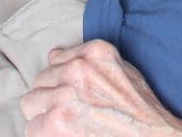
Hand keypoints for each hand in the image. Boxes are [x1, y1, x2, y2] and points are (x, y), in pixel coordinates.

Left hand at [21, 40, 181, 135]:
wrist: (150, 135)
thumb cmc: (140, 109)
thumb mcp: (122, 69)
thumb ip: (91, 61)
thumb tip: (56, 57)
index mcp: (95, 52)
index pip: (55, 59)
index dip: (61, 80)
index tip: (70, 92)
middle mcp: (78, 68)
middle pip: (40, 80)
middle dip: (50, 96)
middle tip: (68, 112)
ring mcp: (65, 95)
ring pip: (31, 102)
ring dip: (43, 115)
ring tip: (63, 125)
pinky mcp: (56, 121)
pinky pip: (32, 127)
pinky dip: (43, 135)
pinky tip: (61, 136)